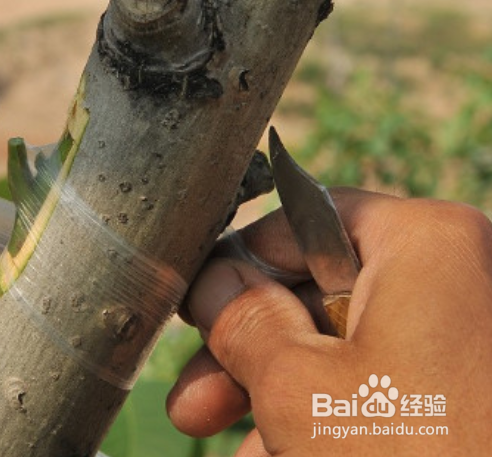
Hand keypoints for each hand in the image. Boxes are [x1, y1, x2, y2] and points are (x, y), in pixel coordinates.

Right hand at [167, 188, 491, 454]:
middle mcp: (455, 278)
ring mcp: (466, 339)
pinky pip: (381, 391)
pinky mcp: (469, 394)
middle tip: (194, 400)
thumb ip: (243, 322)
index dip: (234, 267)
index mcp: (423, 243)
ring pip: (343, 354)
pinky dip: (328, 423)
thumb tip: (212, 282)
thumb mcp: (300, 388)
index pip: (300, 222)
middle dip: (247, 356)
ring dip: (276, 401)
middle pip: (315, 297)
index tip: (193, 310)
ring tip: (234, 449)